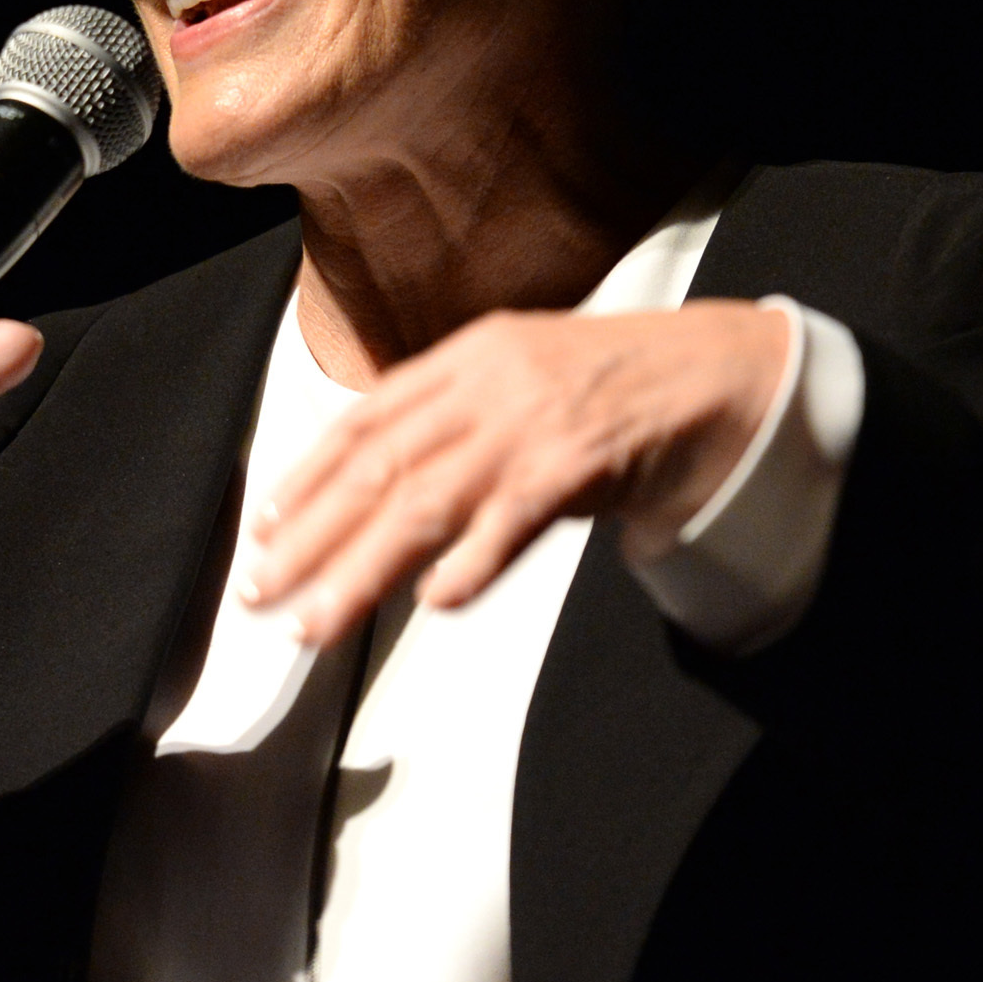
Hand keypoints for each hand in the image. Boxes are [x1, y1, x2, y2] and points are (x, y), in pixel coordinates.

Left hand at [244, 301, 791, 647]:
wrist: (719, 373)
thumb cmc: (618, 383)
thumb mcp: (519, 375)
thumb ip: (452, 415)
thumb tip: (378, 474)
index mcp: (466, 359)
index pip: (362, 424)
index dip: (305, 479)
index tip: (263, 531)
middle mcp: (488, 385)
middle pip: (379, 469)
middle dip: (311, 538)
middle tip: (264, 593)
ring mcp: (532, 424)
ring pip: (427, 502)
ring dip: (364, 570)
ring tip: (319, 622)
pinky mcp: (581, 464)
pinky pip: (514, 518)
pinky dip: (471, 560)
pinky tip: (436, 598)